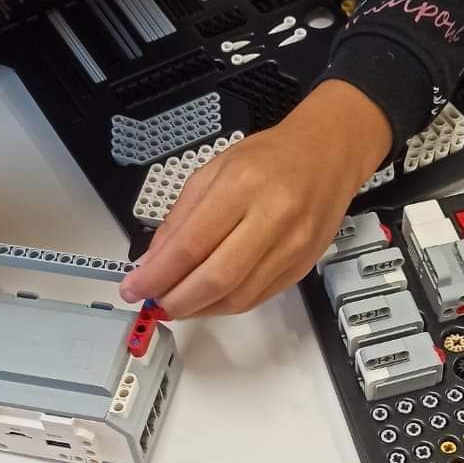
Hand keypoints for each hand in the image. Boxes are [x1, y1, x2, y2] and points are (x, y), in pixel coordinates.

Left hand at [118, 81, 390, 316]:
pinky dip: (225, 305)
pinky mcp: (303, 265)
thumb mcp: (214, 171)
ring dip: (200, 308)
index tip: (134, 287)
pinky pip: (257, 298)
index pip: (191, 244)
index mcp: (243, 186)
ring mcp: (292, 246)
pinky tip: (207, 299)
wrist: (329, 154)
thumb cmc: (271, 158)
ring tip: (177, 303)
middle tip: (154, 303)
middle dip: (176, 300)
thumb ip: (181, 219)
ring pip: (238, 297)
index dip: (157, 274)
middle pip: (216, 278)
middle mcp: (272, 218)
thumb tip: (152, 263)